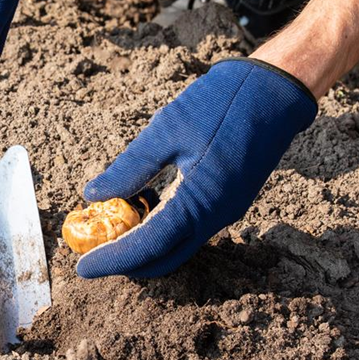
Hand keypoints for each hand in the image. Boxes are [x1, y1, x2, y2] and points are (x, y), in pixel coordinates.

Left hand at [77, 59, 317, 277]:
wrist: (275, 92)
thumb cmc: (220, 103)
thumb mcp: (166, 130)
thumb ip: (131, 166)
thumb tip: (94, 194)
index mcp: (200, 202)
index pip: (149, 246)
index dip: (114, 260)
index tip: (83, 268)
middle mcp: (217, 216)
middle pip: (166, 257)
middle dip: (129, 263)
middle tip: (95, 255)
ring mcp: (228, 210)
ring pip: (180, 244)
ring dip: (147, 244)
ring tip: (114, 226)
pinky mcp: (232, 200)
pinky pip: (194, 227)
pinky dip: (166, 227)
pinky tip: (146, 202)